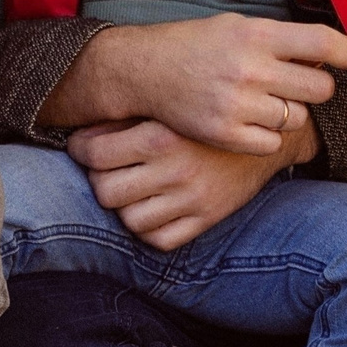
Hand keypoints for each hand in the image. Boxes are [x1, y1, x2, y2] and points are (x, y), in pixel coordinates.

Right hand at [40, 14, 346, 155]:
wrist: (144, 70)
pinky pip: (273, 142)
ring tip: (267, 102)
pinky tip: (252, 121)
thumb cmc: (196, 45)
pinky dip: (268, 135)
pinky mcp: (226, 134)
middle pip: (321, 88)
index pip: (324, 43)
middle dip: (316, 87)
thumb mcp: (236, 25)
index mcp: (257, 34)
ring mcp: (238, 104)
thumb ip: (279, 38)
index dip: (345, 53)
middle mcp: (251, 68)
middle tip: (299, 85)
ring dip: (290, 112)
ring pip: (298, 117)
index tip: (345, 58)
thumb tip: (328, 51)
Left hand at [68, 118, 302, 250]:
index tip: (81, 146)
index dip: (79, 149)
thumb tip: (81, 135)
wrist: (266, 132)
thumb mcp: (168, 106)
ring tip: (128, 186)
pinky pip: (160, 239)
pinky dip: (148, 228)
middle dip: (98, 177)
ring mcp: (192, 200)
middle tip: (104, 166)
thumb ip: (127, 119)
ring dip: (123, 204)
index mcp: (160, 137)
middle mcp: (175, 172)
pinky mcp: (207, 219)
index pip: (94, 154)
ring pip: (129, 220)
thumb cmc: (207, 113)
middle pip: (105, 191)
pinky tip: (150, 207)